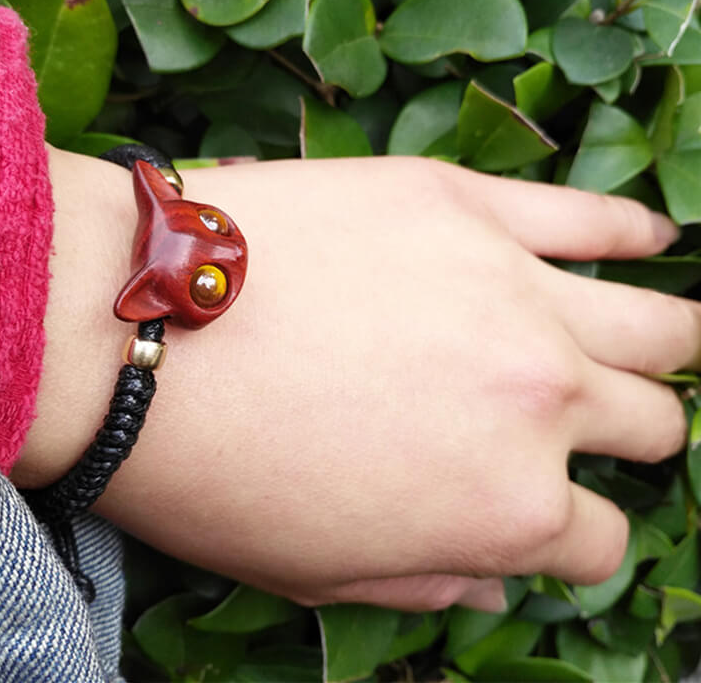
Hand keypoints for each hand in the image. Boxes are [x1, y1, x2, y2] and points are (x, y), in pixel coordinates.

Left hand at [14, 149, 692, 612]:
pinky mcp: (468, 207)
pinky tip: (650, 237)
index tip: (549, 510)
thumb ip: (426, 579)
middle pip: (647, 421)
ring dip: (668, 342)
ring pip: (657, 324)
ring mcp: (512, 292)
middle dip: (632, 432)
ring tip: (665, 338)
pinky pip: (591, 216)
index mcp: (505, 510)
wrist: (138, 329)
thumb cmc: (211, 468)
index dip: (573, 531)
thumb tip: (490, 577)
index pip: (595, 537)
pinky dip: (632, 231)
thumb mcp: (315, 573)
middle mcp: (540, 401)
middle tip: (601, 418)